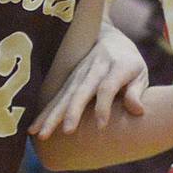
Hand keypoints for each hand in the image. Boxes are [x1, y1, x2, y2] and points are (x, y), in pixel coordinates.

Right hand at [29, 21, 147, 139]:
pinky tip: (33, 129)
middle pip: (82, 90)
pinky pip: (55, 97)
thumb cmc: (129, 63)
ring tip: (42, 134)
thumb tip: (138, 111)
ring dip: (53, 115)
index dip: (104, 106)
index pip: (107, 87)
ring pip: (64, 95)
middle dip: (74, 111)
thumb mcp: (140, 73)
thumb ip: (136, 92)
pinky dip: (44, 112)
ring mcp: (79, 73)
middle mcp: (95, 68)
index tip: (101, 127)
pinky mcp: (68, 80)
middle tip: (67, 131)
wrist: (109, 38)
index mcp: (117, 66)